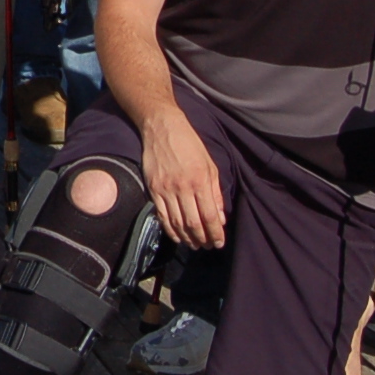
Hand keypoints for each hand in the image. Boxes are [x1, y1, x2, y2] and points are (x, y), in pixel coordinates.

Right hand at [142, 106, 224, 249]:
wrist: (162, 127)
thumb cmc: (189, 143)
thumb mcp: (209, 164)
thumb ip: (215, 192)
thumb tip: (220, 217)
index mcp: (200, 180)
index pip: (209, 216)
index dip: (215, 233)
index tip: (218, 243)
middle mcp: (183, 187)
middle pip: (194, 224)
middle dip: (202, 239)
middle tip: (207, 246)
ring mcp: (166, 189)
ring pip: (177, 223)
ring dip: (187, 238)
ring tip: (194, 244)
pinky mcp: (153, 189)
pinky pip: (162, 216)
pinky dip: (170, 230)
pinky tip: (177, 236)